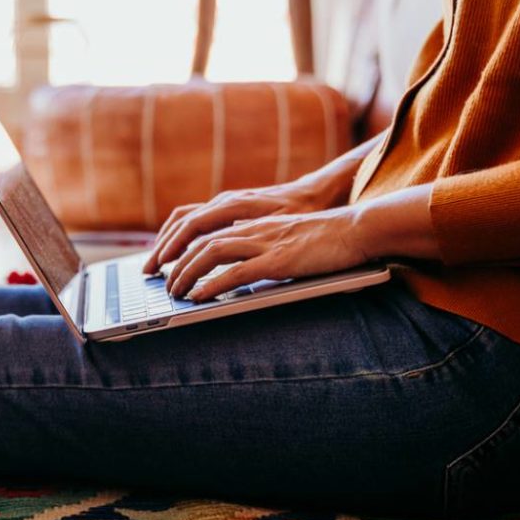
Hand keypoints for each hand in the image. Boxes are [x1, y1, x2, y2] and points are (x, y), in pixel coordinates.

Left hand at [165, 184, 438, 300]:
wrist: (358, 229)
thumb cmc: (324, 239)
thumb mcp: (282, 238)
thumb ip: (259, 248)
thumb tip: (236, 272)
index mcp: (252, 221)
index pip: (202, 226)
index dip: (177, 243)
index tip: (162, 262)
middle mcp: (253, 227)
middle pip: (199, 239)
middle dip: (174, 262)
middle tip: (161, 283)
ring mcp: (265, 242)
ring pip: (211, 253)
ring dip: (187, 274)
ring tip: (175, 293)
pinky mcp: (279, 260)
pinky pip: (236, 272)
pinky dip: (212, 285)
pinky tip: (199, 298)